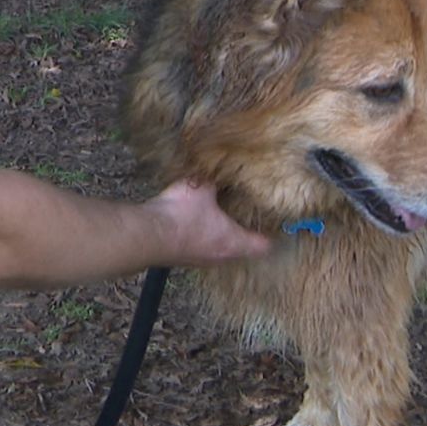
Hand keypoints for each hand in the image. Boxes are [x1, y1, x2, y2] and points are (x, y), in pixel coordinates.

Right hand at [146, 180, 271, 265]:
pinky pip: (202, 247)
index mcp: (234, 242)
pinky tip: (197, 219)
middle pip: (244, 248)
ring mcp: (202, 260)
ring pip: (222, 249)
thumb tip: (222, 164)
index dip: (273, 234)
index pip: (264, 246)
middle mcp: (221, 256)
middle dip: (247, 232)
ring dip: (224, 234)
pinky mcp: (185, 257)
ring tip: (224, 215)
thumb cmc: (182, 215)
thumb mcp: (203, 189)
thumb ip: (215, 180)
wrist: (149, 234)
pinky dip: (204, 235)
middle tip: (249, 213)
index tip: (277, 223)